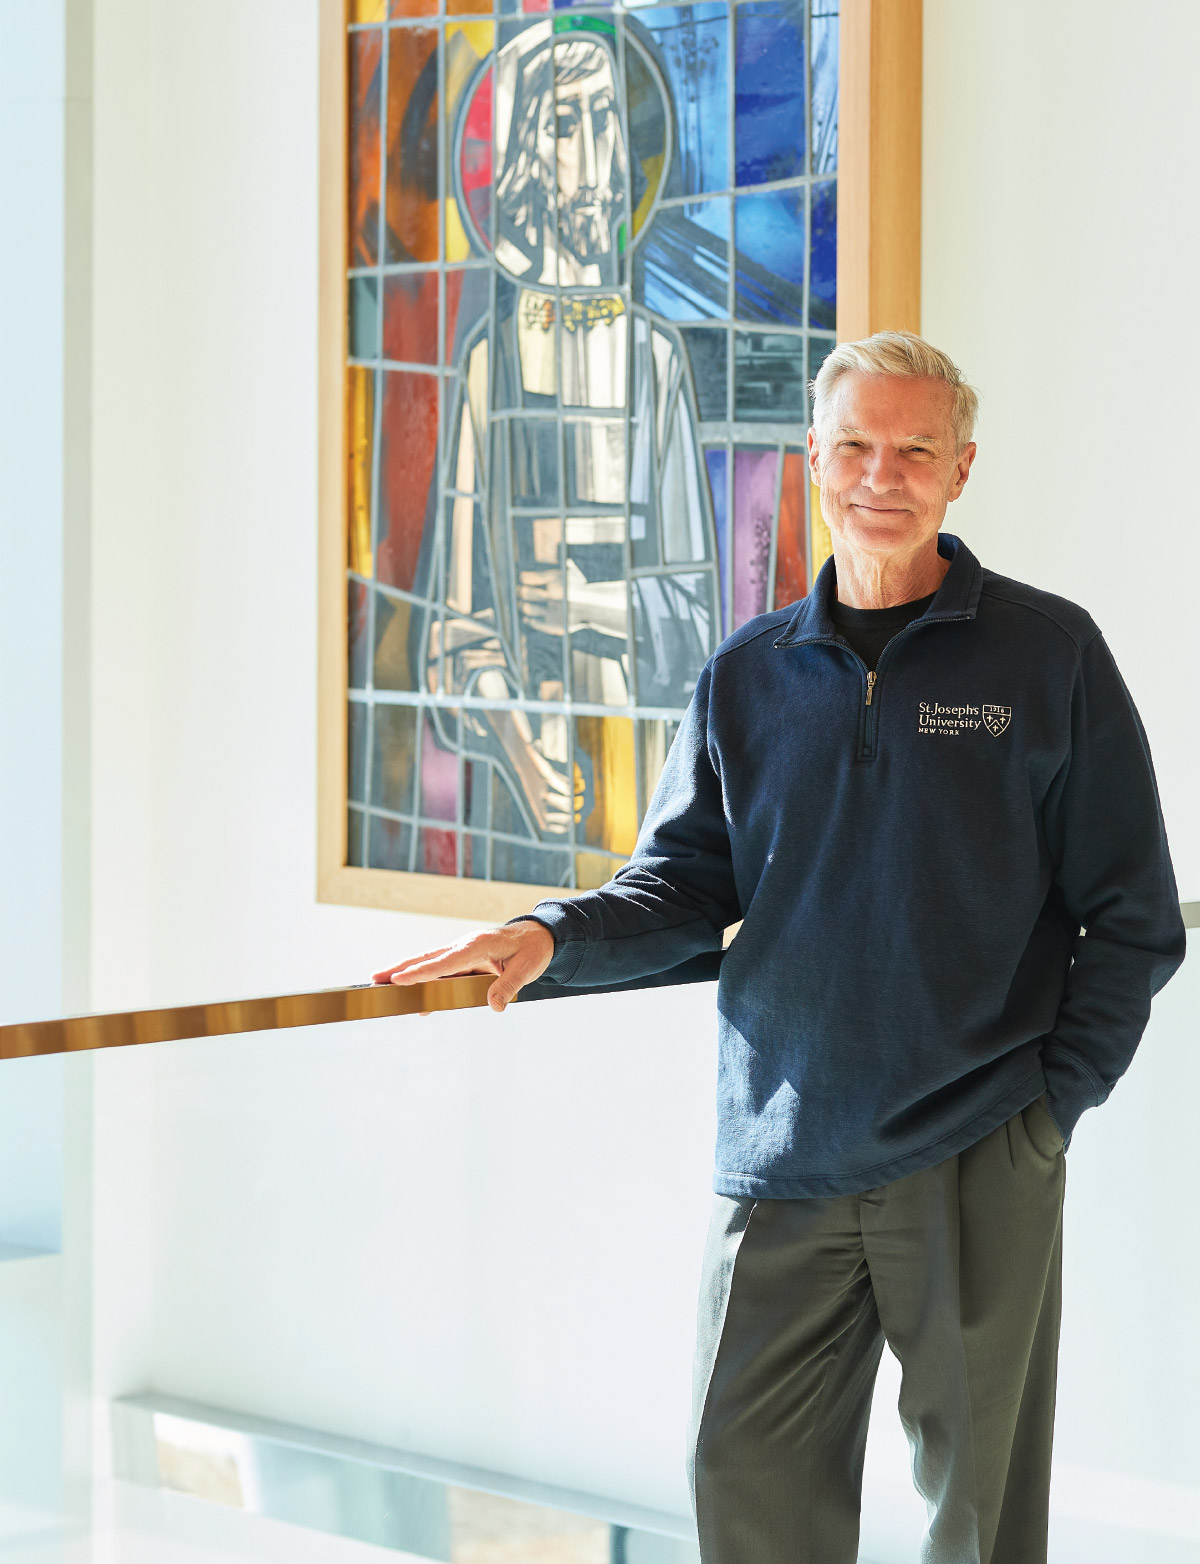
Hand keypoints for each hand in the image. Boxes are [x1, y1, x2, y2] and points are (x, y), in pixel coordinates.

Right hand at [371, 921, 555, 1012]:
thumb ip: (508, 987)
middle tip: (374, 979)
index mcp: (478, 944)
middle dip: (401, 968)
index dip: (422, 971)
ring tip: (379, 983)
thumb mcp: (528, 969)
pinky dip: (423, 979)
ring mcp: (462, 951)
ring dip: (405, 971)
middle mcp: (465, 945)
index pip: (446, 961)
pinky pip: (440, 970)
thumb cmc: (533, 949)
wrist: (539, 935)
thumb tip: (494, 1007)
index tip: (400, 979)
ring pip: (430, 962)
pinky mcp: (463, 959)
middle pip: (428, 958)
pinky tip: (412, 996)